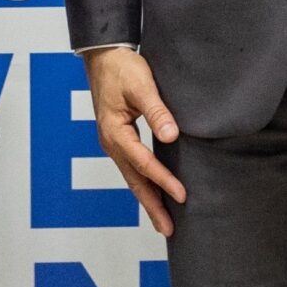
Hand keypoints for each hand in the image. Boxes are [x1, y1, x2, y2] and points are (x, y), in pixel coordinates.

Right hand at [84, 47, 184, 234]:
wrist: (104, 56)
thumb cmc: (122, 68)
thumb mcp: (141, 85)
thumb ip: (157, 111)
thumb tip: (171, 135)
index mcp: (115, 132)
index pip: (144, 163)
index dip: (164, 180)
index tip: (183, 195)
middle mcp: (111, 142)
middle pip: (134, 181)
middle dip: (152, 206)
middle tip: (169, 229)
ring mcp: (113, 143)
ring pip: (132, 178)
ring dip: (148, 199)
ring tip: (163, 221)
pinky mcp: (119, 139)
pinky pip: (132, 168)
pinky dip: (143, 184)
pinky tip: (154, 192)